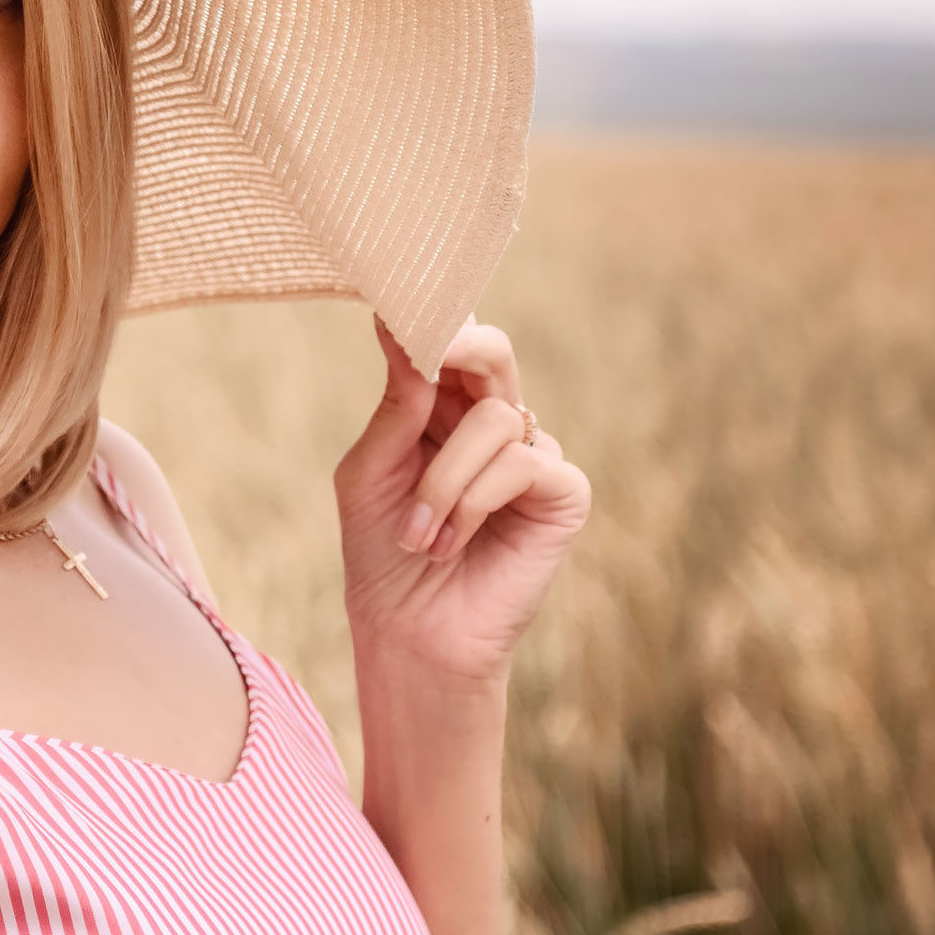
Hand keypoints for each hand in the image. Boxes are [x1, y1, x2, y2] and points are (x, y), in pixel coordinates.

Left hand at [332, 316, 590, 692]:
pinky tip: (451, 542)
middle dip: (456, 347)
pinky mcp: (564, 494)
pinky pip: (521, 463)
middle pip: (491, 350)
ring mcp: (532, 455)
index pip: (450, 341)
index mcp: (443, 406)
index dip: (433, 314)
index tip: (396, 300)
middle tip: (423, 355)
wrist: (409, 633)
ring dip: (442, 479)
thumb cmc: (382, 551)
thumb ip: (396, 403)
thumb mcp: (371, 470)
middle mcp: (493, 421)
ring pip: (493, 419)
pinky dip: (473, 501)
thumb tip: (400, 325)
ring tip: (418, 534)